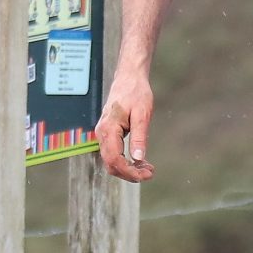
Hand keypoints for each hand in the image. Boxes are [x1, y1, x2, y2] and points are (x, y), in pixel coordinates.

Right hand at [96, 68, 155, 182]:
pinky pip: (113, 153)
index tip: (146, 174)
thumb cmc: (136, 93)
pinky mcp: (108, 134)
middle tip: (150, 173)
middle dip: (130, 173)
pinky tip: (140, 161)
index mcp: (109, 128)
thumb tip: (138, 158)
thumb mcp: (142, 114)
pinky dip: (126, 161)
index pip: (114, 159)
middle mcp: (102, 133)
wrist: (129, 78)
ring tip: (147, 168)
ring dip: (128, 169)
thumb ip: (139, 137)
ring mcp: (103, 134)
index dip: (129, 171)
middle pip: (111, 164)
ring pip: (111, 161)